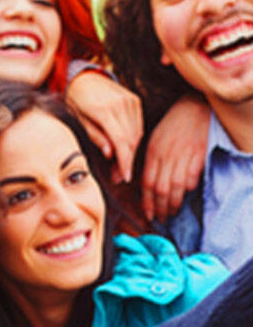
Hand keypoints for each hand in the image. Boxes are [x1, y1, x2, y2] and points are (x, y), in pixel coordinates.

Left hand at [66, 71, 142, 182]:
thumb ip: (95, 135)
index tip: (125, 176)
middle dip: (126, 161)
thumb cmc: (75, 99)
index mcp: (103, 109)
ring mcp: (129, 100)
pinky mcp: (134, 100)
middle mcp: (120, 104)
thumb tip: (110, 154)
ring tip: (119, 166)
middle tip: (118, 176)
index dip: (124, 161)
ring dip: (130, 152)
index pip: (120, 141)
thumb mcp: (78, 119)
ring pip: (136, 134)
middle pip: (130, 139)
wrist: (83, 77)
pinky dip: (133, 139)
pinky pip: (138, 125)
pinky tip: (124, 149)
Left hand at [141, 95, 209, 222]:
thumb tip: (129, 181)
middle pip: (160, 188)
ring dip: (173, 203)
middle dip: (159, 207)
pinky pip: (192, 177)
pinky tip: (184, 194)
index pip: (146, 183)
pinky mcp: (198, 155)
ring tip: (171, 212)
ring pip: (176, 186)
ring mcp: (183, 155)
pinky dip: (188, 188)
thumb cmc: (170, 126)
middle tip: (159, 218)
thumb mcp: (151, 141)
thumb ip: (143, 160)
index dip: (146, 202)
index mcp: (152, 152)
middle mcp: (166, 156)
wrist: (192, 108)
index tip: (147, 214)